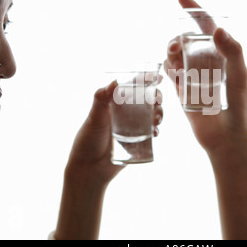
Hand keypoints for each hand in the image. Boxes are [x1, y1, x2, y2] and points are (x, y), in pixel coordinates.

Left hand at [55, 81, 162, 238]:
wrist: (89, 169)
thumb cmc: (88, 140)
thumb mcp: (94, 117)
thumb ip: (101, 98)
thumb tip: (114, 81)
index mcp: (115, 103)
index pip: (133, 87)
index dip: (146, 80)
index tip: (157, 78)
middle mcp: (126, 113)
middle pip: (147, 100)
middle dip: (157, 98)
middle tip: (157, 101)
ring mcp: (133, 127)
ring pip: (152, 115)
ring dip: (159, 113)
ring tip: (156, 119)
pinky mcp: (137, 141)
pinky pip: (151, 133)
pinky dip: (156, 130)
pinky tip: (155, 132)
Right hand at [164, 0, 246, 238]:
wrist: (225, 139)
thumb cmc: (237, 108)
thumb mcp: (239, 78)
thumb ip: (233, 53)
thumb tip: (218, 29)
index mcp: (224, 55)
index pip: (208, 26)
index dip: (195, 10)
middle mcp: (208, 62)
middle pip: (187, 39)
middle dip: (178, 38)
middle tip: (175, 50)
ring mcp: (194, 75)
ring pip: (176, 54)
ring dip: (171, 52)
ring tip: (175, 64)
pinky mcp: (183, 89)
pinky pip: (170, 71)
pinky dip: (167, 67)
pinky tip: (172, 73)